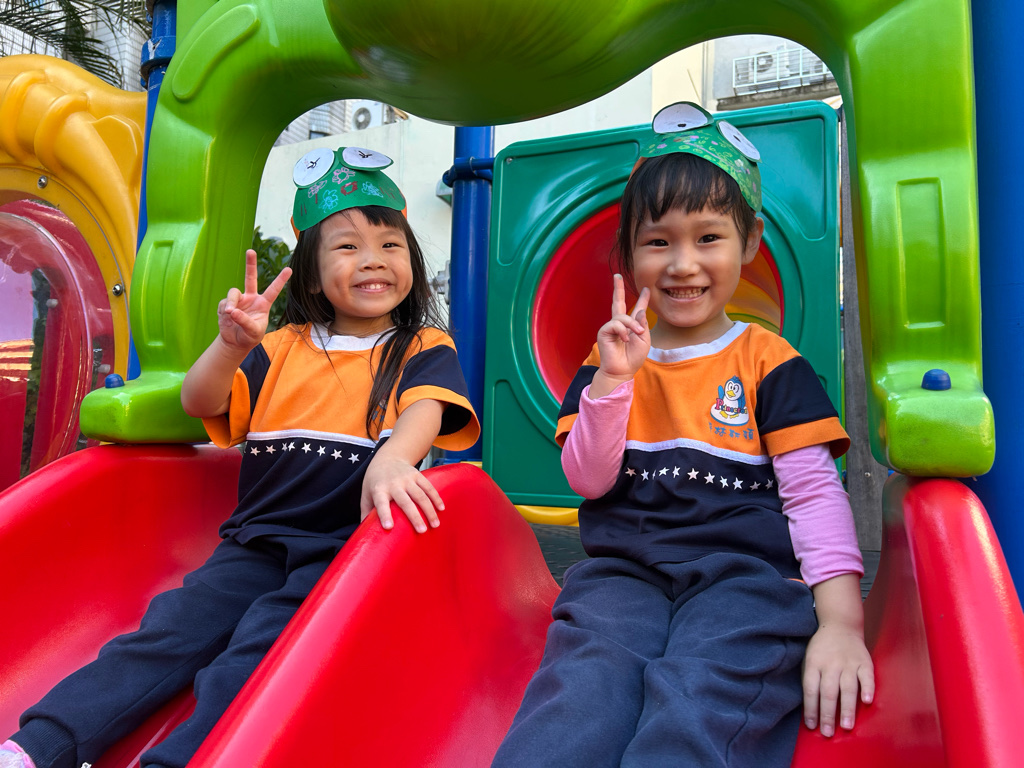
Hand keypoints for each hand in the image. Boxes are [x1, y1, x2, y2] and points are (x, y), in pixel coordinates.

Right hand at [218, 249, 290, 351]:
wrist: (235, 341)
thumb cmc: (249, 336)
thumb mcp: (253, 332)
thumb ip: (245, 321)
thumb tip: (232, 310)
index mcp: (263, 304)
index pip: (273, 290)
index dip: (281, 280)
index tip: (289, 269)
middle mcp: (251, 298)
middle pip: (250, 277)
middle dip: (250, 264)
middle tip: (250, 251)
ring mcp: (239, 300)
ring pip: (233, 293)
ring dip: (231, 302)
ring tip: (230, 313)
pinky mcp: (226, 304)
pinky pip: (224, 303)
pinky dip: (224, 310)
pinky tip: (226, 318)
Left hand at [360, 454, 444, 533]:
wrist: (387, 458)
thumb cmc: (375, 481)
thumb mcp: (366, 494)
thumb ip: (366, 513)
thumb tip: (365, 535)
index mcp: (379, 490)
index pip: (381, 503)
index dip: (384, 514)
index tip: (388, 527)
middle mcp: (394, 484)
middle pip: (405, 501)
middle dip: (414, 517)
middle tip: (422, 531)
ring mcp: (407, 478)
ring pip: (420, 495)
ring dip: (429, 510)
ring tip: (435, 525)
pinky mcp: (417, 475)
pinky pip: (428, 487)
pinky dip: (436, 498)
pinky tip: (441, 509)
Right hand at [594, 275, 650, 388]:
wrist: (622, 370)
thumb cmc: (634, 357)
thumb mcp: (644, 340)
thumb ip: (642, 324)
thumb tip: (639, 311)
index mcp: (631, 326)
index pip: (637, 309)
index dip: (642, 299)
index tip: (646, 289)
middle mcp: (620, 324)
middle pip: (618, 302)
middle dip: (618, 288)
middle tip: (617, 275)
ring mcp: (611, 327)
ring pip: (622, 316)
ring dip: (632, 325)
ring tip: (637, 335)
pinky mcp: (604, 331)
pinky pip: (615, 324)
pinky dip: (622, 330)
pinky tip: (625, 339)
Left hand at [802, 622, 873, 736]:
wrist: (840, 625)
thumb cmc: (822, 648)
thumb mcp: (809, 659)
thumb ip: (810, 679)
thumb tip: (810, 708)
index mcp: (814, 664)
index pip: (810, 689)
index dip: (810, 709)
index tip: (812, 726)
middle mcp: (831, 664)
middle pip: (828, 691)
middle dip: (828, 714)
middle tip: (828, 732)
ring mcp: (849, 663)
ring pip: (847, 687)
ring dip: (847, 707)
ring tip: (846, 725)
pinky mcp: (864, 662)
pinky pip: (867, 677)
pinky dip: (868, 689)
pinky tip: (868, 702)